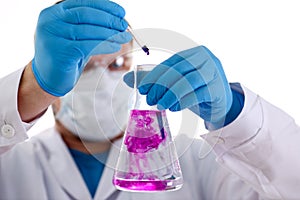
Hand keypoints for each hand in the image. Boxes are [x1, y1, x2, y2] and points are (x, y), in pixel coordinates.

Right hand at [32, 0, 131, 95]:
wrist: (48, 78)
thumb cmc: (65, 55)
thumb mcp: (73, 34)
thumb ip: (88, 24)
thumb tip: (116, 20)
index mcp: (54, 12)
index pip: (83, 3)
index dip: (105, 6)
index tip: (121, 12)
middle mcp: (50, 21)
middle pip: (86, 14)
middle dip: (109, 19)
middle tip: (124, 26)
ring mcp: (54, 36)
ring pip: (89, 30)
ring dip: (111, 33)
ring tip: (124, 37)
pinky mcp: (61, 52)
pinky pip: (89, 45)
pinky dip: (105, 45)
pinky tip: (115, 46)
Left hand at [129, 46, 243, 127]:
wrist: (221, 104)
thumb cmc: (196, 90)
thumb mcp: (176, 83)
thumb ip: (154, 79)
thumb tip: (127, 79)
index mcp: (195, 53)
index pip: (172, 62)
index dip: (155, 75)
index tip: (142, 88)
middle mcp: (207, 59)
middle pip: (179, 70)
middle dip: (161, 85)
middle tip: (150, 99)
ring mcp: (215, 74)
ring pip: (188, 81)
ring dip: (171, 94)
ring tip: (160, 105)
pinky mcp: (218, 90)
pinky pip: (198, 94)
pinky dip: (183, 101)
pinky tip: (174, 108)